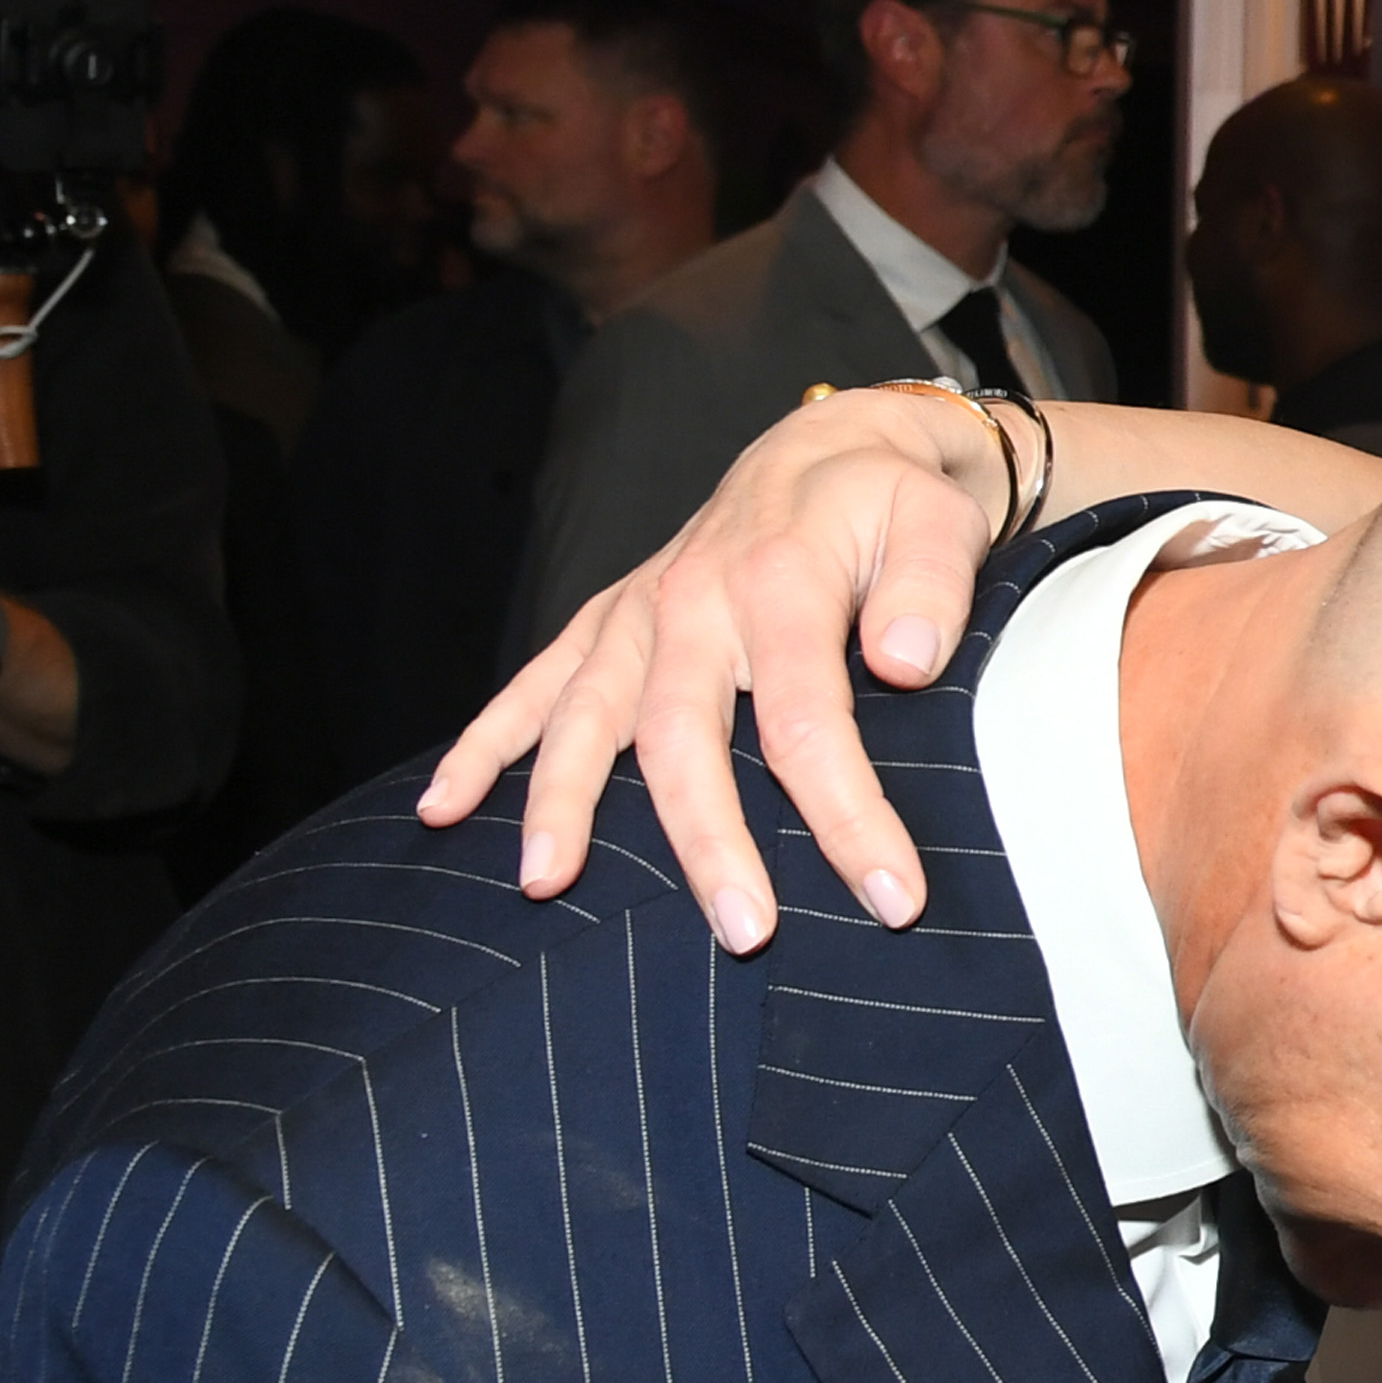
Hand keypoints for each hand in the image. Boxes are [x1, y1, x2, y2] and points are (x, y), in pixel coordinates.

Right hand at [418, 385, 1017, 950]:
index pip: (807, 722)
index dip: (848, 817)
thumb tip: (902, 663)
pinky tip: (440, 807)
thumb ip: (930, 591)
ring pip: (585, 719)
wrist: (828, 449)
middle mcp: (690, 600)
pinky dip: (481, 744)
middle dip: (709, 844)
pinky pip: (532, 687)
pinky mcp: (606, 625)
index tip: (892, 897)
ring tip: (547, 885)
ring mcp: (636, 615)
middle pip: (683, 740)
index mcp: (779, 581)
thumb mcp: (941, 521)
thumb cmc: (890, 502)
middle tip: (745, 933)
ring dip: (561, 804)